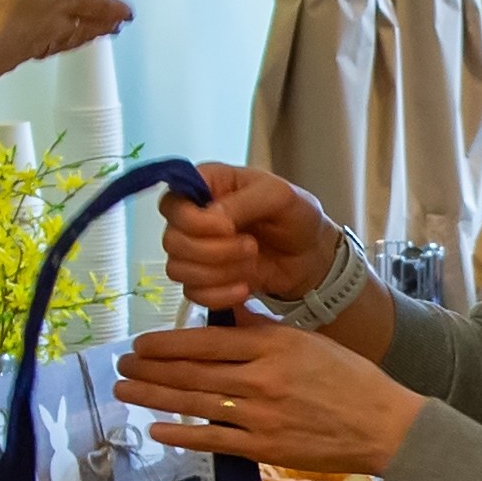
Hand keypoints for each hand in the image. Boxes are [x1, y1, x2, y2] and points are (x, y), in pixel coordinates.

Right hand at [0, 0, 130, 105]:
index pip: (94, 0)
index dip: (112, 3)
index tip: (126, 11)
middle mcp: (51, 23)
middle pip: (85, 24)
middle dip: (102, 23)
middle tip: (116, 26)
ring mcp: (30, 41)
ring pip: (66, 39)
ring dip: (82, 36)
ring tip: (91, 37)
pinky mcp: (8, 54)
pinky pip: (40, 49)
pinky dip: (50, 46)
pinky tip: (40, 46)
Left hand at [110, 319, 421, 477]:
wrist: (384, 426)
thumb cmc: (350, 379)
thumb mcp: (308, 340)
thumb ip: (262, 329)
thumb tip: (224, 312)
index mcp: (273, 346)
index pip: (205, 341)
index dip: (166, 343)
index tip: (140, 343)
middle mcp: (261, 379)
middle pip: (191, 372)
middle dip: (149, 368)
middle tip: (120, 365)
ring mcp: (260, 416)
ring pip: (194, 403)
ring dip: (153, 396)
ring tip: (124, 390)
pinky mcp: (264, 448)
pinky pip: (213, 440)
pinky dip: (181, 433)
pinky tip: (156, 427)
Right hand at [161, 160, 335, 311]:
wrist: (310, 256)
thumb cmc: (295, 216)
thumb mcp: (278, 196)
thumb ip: (242, 202)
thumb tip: (212, 220)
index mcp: (205, 186)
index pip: (171, 204)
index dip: (193, 221)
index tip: (227, 227)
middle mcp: (192, 217)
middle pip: (172, 241)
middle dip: (213, 251)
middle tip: (251, 246)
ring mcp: (194, 250)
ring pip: (178, 270)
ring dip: (218, 273)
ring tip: (251, 263)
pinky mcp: (203, 280)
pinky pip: (193, 293)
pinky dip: (220, 294)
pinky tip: (245, 286)